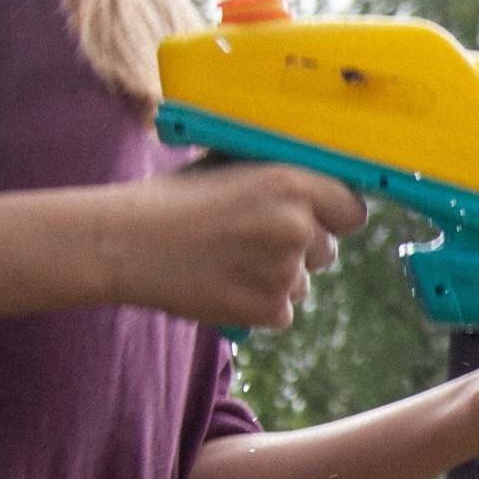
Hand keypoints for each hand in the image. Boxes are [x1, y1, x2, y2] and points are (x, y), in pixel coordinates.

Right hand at [98, 161, 367, 327]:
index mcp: (292, 183)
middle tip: (254, 242)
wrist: (125, 242)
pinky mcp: (267, 309)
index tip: (319, 222)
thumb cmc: (173, 198)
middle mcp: (296, 226)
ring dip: (277, 279)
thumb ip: (278, 174)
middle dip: (301, 249)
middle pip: (328, 250)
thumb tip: (317, 179)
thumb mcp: (230, 166)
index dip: (335, 218)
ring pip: (302, 283)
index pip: (352, 211)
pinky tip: (223, 285)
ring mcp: (283, 271)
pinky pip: (282, 312)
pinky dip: (259, 305)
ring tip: (228, 261)